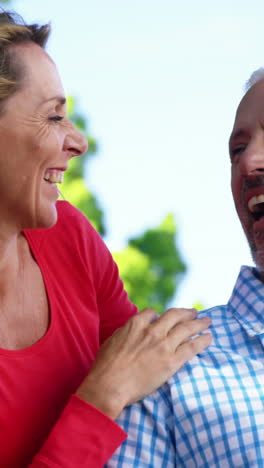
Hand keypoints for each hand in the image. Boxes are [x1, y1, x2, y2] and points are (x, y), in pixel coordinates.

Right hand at [76, 307, 210, 418]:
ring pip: (187, 328)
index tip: (164, 319)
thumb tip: (131, 330)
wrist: (109, 385)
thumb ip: (125, 332)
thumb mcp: (112, 340)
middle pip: (174, 316)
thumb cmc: (105, 366)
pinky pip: (192, 347)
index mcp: (136, 324)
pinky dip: (202, 340)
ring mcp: (163, 345)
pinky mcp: (171, 362)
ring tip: (207, 321)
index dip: (160, 316)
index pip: (153, 313)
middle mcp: (152, 330)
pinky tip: (209, 337)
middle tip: (194, 312)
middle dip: (186, 313)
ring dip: (199, 323)